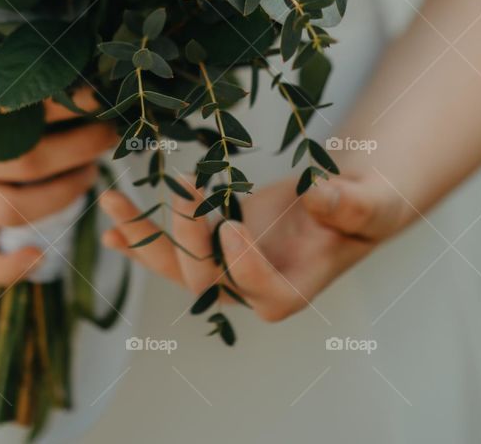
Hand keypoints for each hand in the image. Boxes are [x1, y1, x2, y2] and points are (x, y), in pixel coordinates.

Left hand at [100, 170, 408, 321]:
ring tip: (110, 206)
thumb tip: (320, 194)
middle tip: (183, 189)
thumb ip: (350, 205)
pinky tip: (111, 231)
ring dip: (142, 238)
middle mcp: (252, 289)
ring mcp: (226, 268)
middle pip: (208, 278)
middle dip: (188, 236)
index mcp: (292, 289)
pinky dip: (140, 240)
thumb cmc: (364, 207)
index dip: (243, 264)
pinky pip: (171, 250)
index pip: (260, 291)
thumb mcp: (370, 204)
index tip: (231, 224)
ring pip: (177, 266)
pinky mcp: (212, 244)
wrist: (343, 200)